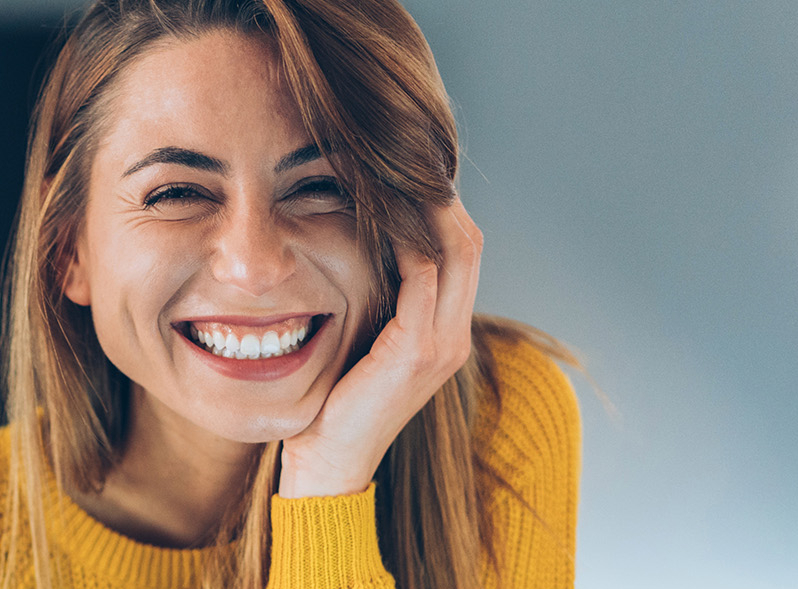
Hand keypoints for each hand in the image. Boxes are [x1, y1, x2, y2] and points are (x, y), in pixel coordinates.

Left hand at [276, 199, 483, 497]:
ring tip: (395, 172)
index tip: (406, 173)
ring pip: (455, 251)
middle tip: (404, 159)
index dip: (440, 209)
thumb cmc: (333, 403)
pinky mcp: (416, 351)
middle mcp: (454, 336)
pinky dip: (407, 240)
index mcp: (446, 334)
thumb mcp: (362, 345)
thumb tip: (353, 253)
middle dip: (439, 198)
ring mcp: (441, 344)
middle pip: (468, 242)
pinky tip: (381, 214)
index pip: (461, 252)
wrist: (328, 461)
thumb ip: (373, 307)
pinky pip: (422, 277)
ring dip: (426, 209)